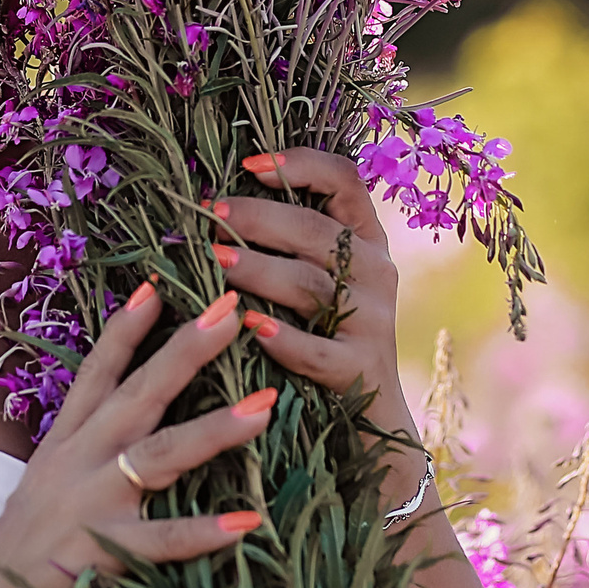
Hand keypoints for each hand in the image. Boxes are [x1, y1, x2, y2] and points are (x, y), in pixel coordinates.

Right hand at [0, 283, 272, 587]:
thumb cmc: (21, 550)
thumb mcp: (45, 483)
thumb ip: (82, 451)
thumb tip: (125, 424)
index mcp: (65, 442)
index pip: (97, 373)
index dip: (126, 329)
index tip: (156, 286)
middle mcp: (78, 461)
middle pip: (138, 394)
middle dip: (186, 351)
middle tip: (231, 313)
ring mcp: (91, 504)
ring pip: (159, 455)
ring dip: (214, 429)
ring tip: (264, 408)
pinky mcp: (102, 552)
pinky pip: (162, 539)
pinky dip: (203, 532)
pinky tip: (247, 523)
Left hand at [208, 147, 423, 497]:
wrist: (374, 423)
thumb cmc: (327, 340)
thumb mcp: (320, 284)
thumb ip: (288, 243)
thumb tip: (215, 204)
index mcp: (367, 240)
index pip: (346, 180)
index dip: (301, 164)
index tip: (249, 164)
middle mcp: (377, 272)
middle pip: (316, 230)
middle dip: (259, 218)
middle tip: (211, 215)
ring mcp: (374, 321)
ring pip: (310, 284)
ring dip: (258, 270)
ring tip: (214, 262)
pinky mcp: (360, 369)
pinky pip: (318, 350)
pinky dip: (284, 338)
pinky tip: (251, 328)